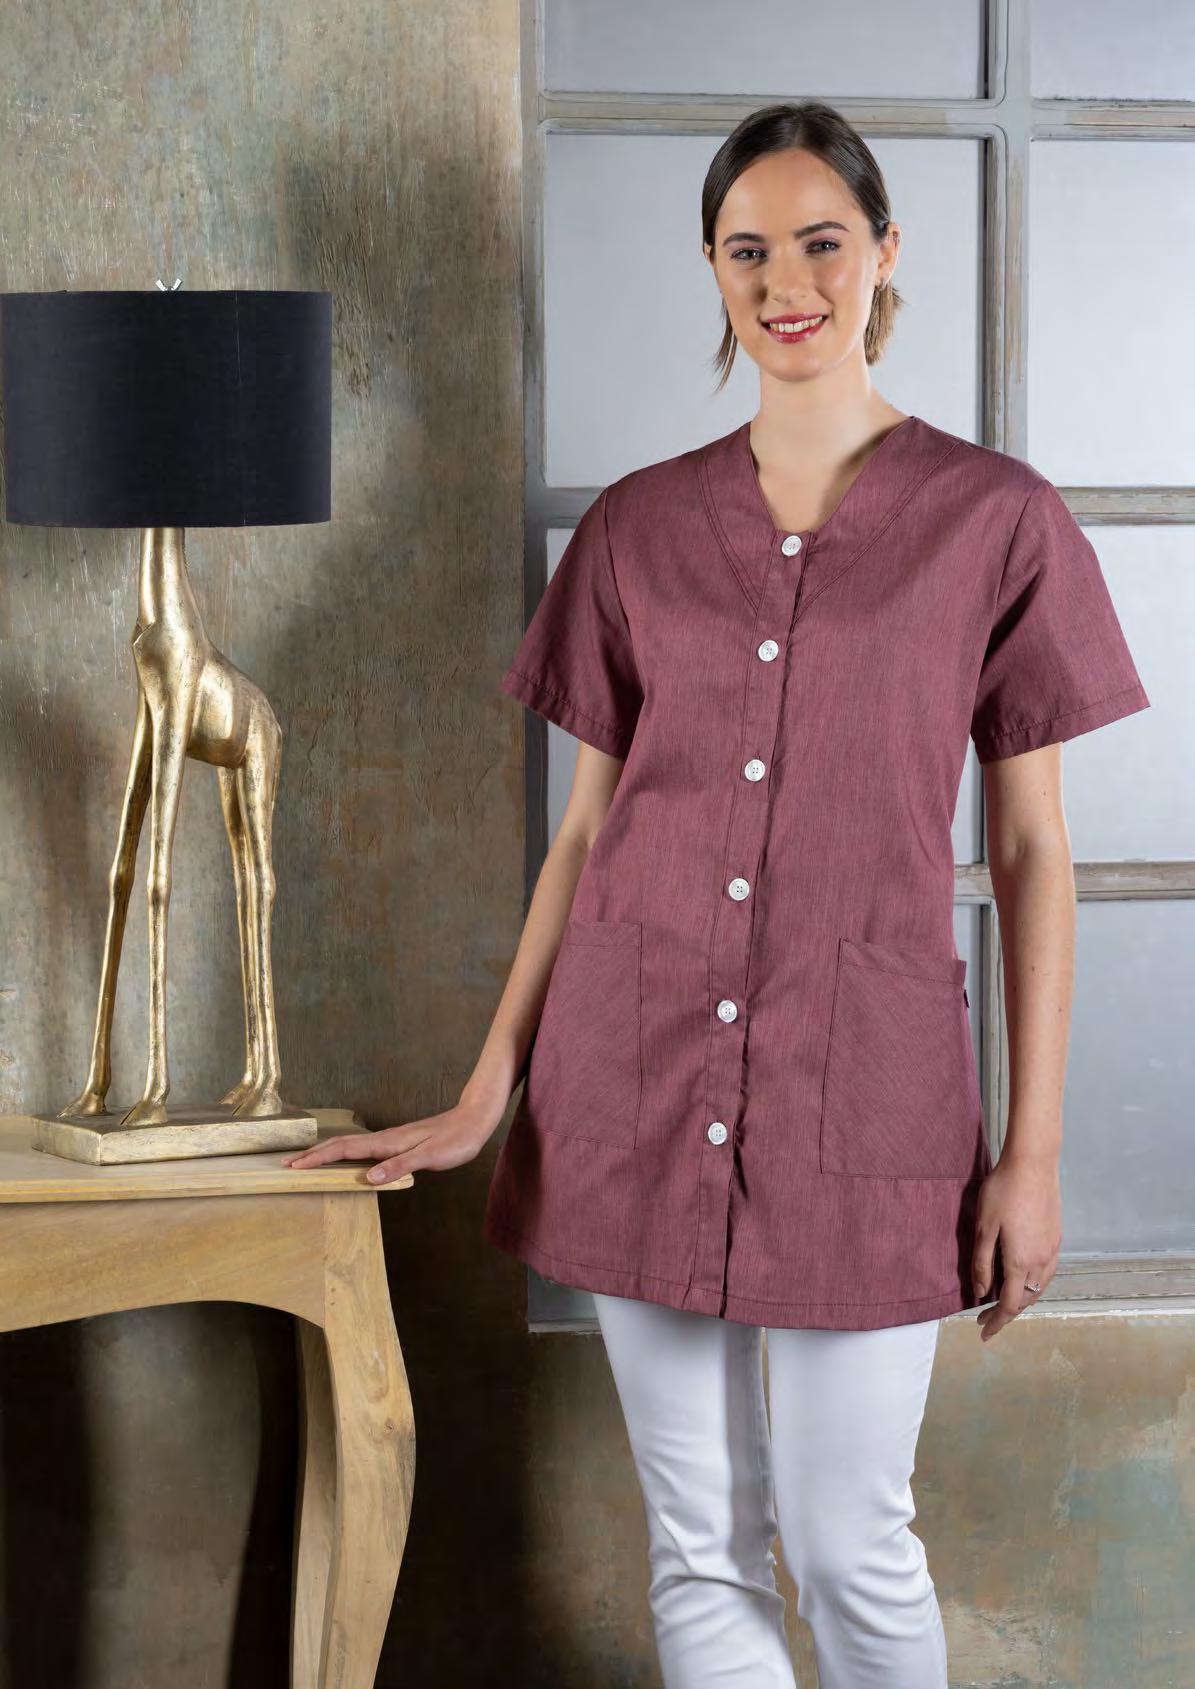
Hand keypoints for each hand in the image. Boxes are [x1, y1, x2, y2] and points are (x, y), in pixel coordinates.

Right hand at [281, 1101, 496, 1184]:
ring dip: (326, 1154)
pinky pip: (363, 1148)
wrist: (474, 1120)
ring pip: (350, 1145)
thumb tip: (368, 1178)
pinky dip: (345, 1153)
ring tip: (307, 1162)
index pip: (345, 1149)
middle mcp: (385, 1139)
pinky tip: (346, 1161)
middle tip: (287, 1165)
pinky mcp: (398, 1143)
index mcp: (388, 1142)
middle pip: (341, 1145)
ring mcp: (391, 1140)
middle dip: (313, 1155)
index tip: (294, 1166)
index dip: (318, 1158)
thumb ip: (400, 1166)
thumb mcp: (431, 1156)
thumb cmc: (456, 1139)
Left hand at [972, 1150, 1061, 1342]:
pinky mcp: (1057, 1238)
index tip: (983, 1333)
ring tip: (1002, 1302)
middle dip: (1006, 1313)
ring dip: (1021, 1300)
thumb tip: (980, 1293)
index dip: (996, 1322)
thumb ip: (982, 1263)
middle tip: (985, 1316)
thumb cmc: (1003, 1192)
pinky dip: (1034, 1286)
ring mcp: (1052, 1250)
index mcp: (1020, 1262)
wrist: (1033, 1164)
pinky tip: (1024, 1279)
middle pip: (1025, 1300)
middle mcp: (1041, 1262)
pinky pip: (1047, 1274)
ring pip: (1039, 1289)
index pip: (1008, 1305)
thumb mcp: (984, 1228)